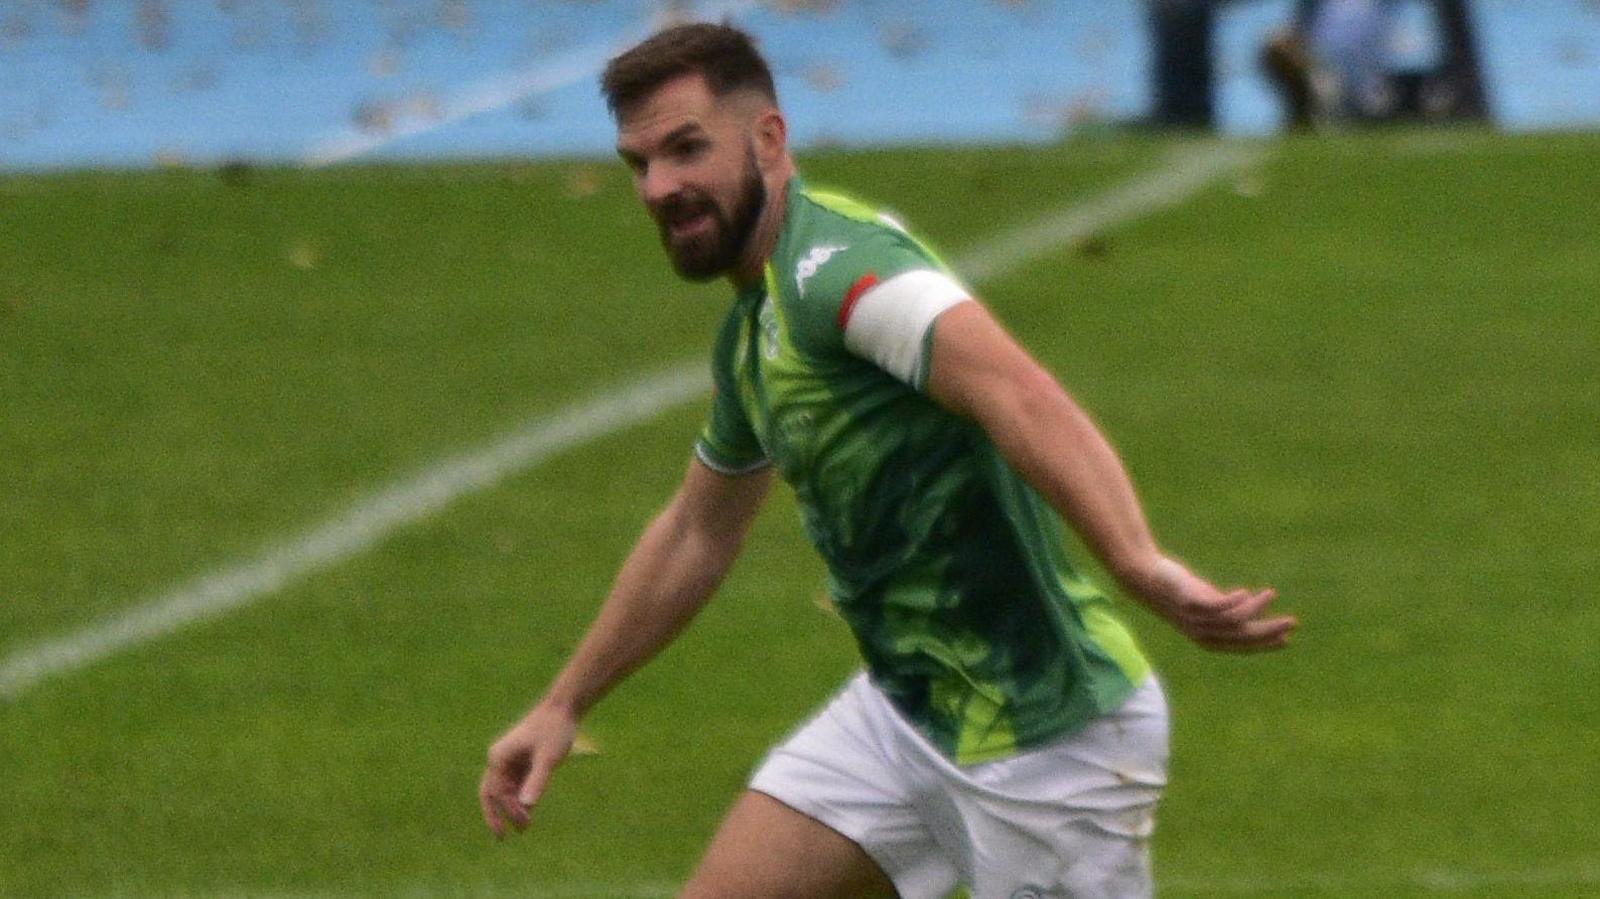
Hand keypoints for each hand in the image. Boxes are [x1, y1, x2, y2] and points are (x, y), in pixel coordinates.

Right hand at [479, 702, 577, 838]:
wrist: (563, 708)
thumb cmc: (554, 730)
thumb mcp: (548, 758)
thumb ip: (537, 781)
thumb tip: (526, 806)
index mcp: (499, 758)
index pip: (496, 792)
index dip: (507, 811)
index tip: (524, 823)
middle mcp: (500, 760)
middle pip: (491, 792)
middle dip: (495, 814)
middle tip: (501, 837)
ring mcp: (510, 760)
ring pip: (504, 790)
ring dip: (511, 808)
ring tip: (523, 828)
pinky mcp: (521, 760)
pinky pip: (516, 784)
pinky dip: (519, 798)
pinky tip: (529, 812)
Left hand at [1126, 557, 1297, 652]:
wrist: (1147, 577)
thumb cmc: (1180, 591)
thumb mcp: (1207, 602)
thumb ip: (1227, 609)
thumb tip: (1254, 605)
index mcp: (1208, 638)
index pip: (1242, 646)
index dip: (1264, 645)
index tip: (1287, 640)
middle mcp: (1201, 633)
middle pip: (1242, 636)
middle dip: (1268, 630)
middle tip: (1291, 622)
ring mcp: (1194, 619)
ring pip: (1232, 621)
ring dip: (1255, 608)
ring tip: (1271, 594)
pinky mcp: (1188, 601)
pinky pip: (1214, 607)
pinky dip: (1232, 601)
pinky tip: (1245, 592)